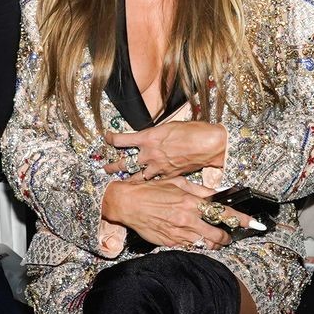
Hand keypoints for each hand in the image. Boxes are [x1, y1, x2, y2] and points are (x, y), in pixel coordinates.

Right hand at [101, 177, 232, 250]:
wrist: (127, 203)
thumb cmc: (151, 190)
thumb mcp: (177, 183)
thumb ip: (200, 191)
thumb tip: (217, 195)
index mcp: (191, 202)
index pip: (224, 213)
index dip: (242, 220)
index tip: (253, 224)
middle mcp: (187, 219)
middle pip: (217, 236)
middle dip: (226, 237)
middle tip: (227, 236)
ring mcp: (178, 233)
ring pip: (204, 244)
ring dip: (210, 242)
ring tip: (210, 238)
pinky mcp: (169, 242)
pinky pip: (187, 246)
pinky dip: (192, 243)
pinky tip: (189, 236)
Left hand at [104, 120, 226, 181]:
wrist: (209, 144)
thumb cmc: (193, 130)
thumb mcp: (169, 126)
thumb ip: (155, 134)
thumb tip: (148, 136)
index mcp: (148, 137)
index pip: (122, 139)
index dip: (111, 139)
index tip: (107, 137)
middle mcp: (149, 153)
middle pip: (124, 163)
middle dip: (112, 167)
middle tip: (104, 169)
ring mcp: (158, 167)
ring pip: (136, 176)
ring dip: (126, 179)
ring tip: (118, 183)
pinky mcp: (168, 176)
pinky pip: (153, 181)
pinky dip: (147, 184)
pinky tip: (141, 187)